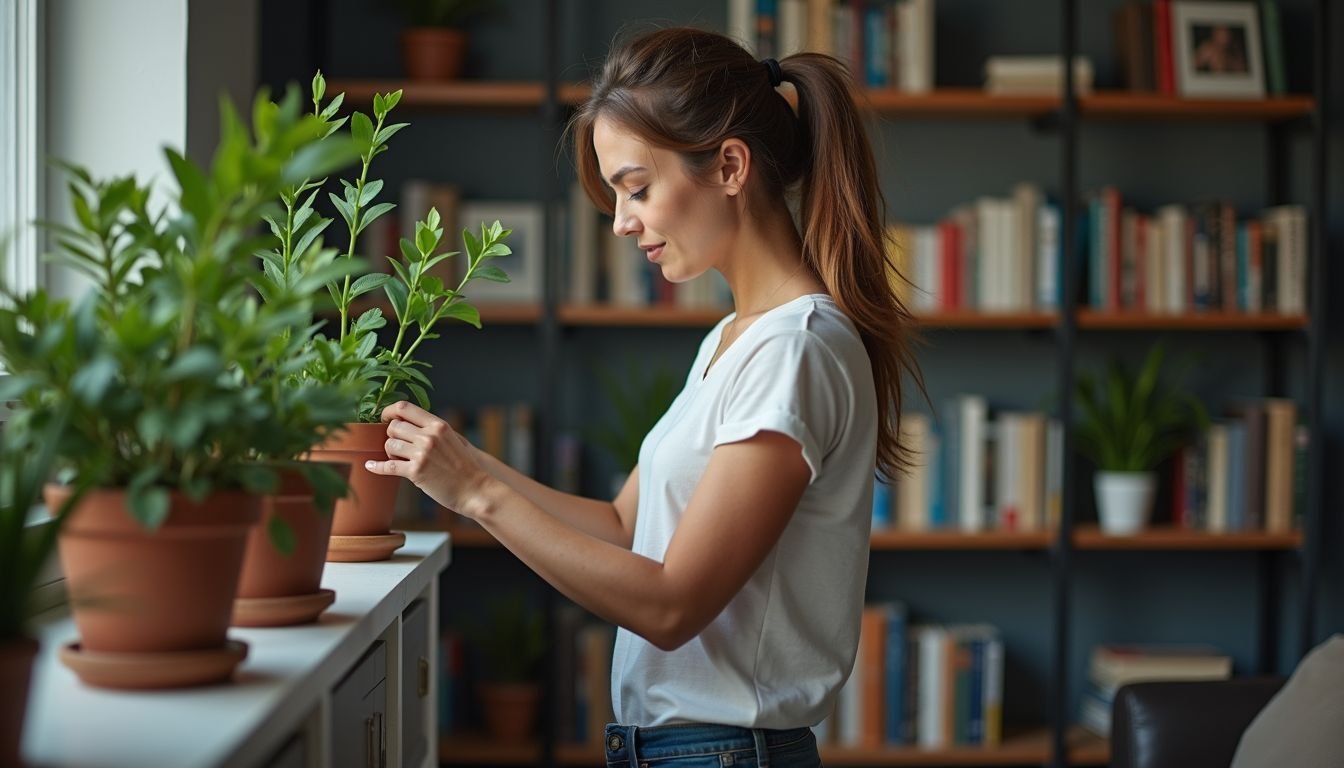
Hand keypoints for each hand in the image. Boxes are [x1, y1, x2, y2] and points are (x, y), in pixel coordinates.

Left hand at [364, 400, 492, 517]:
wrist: (475, 489)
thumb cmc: (465, 467)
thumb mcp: (453, 439)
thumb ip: (434, 430)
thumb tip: (412, 423)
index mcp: (438, 425)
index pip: (404, 407)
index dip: (388, 411)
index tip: (384, 417)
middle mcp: (429, 436)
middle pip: (393, 426)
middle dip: (391, 436)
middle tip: (398, 447)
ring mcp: (422, 454)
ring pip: (389, 444)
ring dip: (390, 453)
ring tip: (399, 460)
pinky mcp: (416, 472)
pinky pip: (388, 466)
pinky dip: (376, 467)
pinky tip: (370, 466)